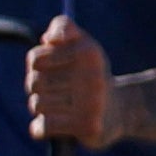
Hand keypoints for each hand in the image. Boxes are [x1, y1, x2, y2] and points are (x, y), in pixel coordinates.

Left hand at [22, 18, 115, 150]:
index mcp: (87, 52)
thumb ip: (63, 28)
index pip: (35, 58)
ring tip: (58, 106)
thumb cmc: (91, 74)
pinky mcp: (87, 127)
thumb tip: (48, 38)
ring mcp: (91, 103)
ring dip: (42, 108)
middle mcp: (92, 76)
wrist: (122, 110)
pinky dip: (40, 128)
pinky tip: (49, 124)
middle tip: (55, 90)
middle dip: (39, 88)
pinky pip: (43, 127)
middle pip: (33, 82)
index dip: (37, 65)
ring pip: (37, 105)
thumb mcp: (82, 43)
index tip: (51, 68)